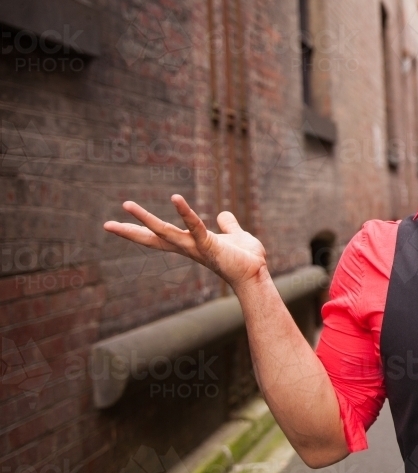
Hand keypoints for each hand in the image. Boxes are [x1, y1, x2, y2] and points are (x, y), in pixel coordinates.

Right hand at [104, 195, 266, 287]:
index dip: (140, 231)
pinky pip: (195, 227)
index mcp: (191, 244)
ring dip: (146, 218)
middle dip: (130, 232)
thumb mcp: (235, 236)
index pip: (160, 236)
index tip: (118, 225)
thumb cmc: (246, 259)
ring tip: (127, 205)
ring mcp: (197, 247)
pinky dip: (185, 212)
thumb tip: (223, 214)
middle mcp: (188, 247)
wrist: (256, 275)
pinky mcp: (210, 246)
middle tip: (106, 224)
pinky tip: (175, 198)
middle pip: (153, 238)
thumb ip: (228, 226)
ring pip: (165, 232)